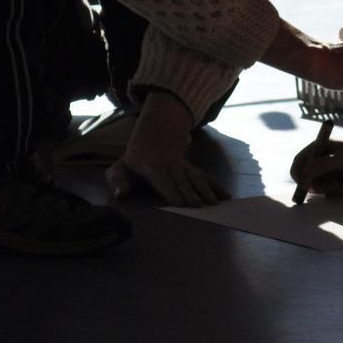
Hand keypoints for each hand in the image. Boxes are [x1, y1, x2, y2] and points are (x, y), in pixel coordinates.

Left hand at [107, 94, 229, 206]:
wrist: (153, 135)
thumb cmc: (134, 160)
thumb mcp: (119, 167)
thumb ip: (117, 181)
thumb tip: (121, 194)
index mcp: (151, 167)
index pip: (161, 180)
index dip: (170, 191)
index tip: (180, 203)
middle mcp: (169, 166)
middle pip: (181, 181)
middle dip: (190, 194)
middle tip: (199, 207)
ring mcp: (182, 167)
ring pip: (195, 178)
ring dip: (205, 190)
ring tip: (214, 202)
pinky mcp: (191, 169)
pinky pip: (205, 176)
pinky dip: (215, 185)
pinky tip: (225, 195)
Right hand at [290, 138, 342, 196]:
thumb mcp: (339, 158)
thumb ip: (320, 167)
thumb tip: (304, 178)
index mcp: (317, 150)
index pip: (298, 164)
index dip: (298, 175)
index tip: (305, 184)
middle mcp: (319, 162)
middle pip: (305, 180)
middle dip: (317, 185)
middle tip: (332, 184)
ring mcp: (327, 174)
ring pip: (318, 189)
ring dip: (331, 188)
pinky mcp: (335, 184)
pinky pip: (329, 194)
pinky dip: (339, 191)